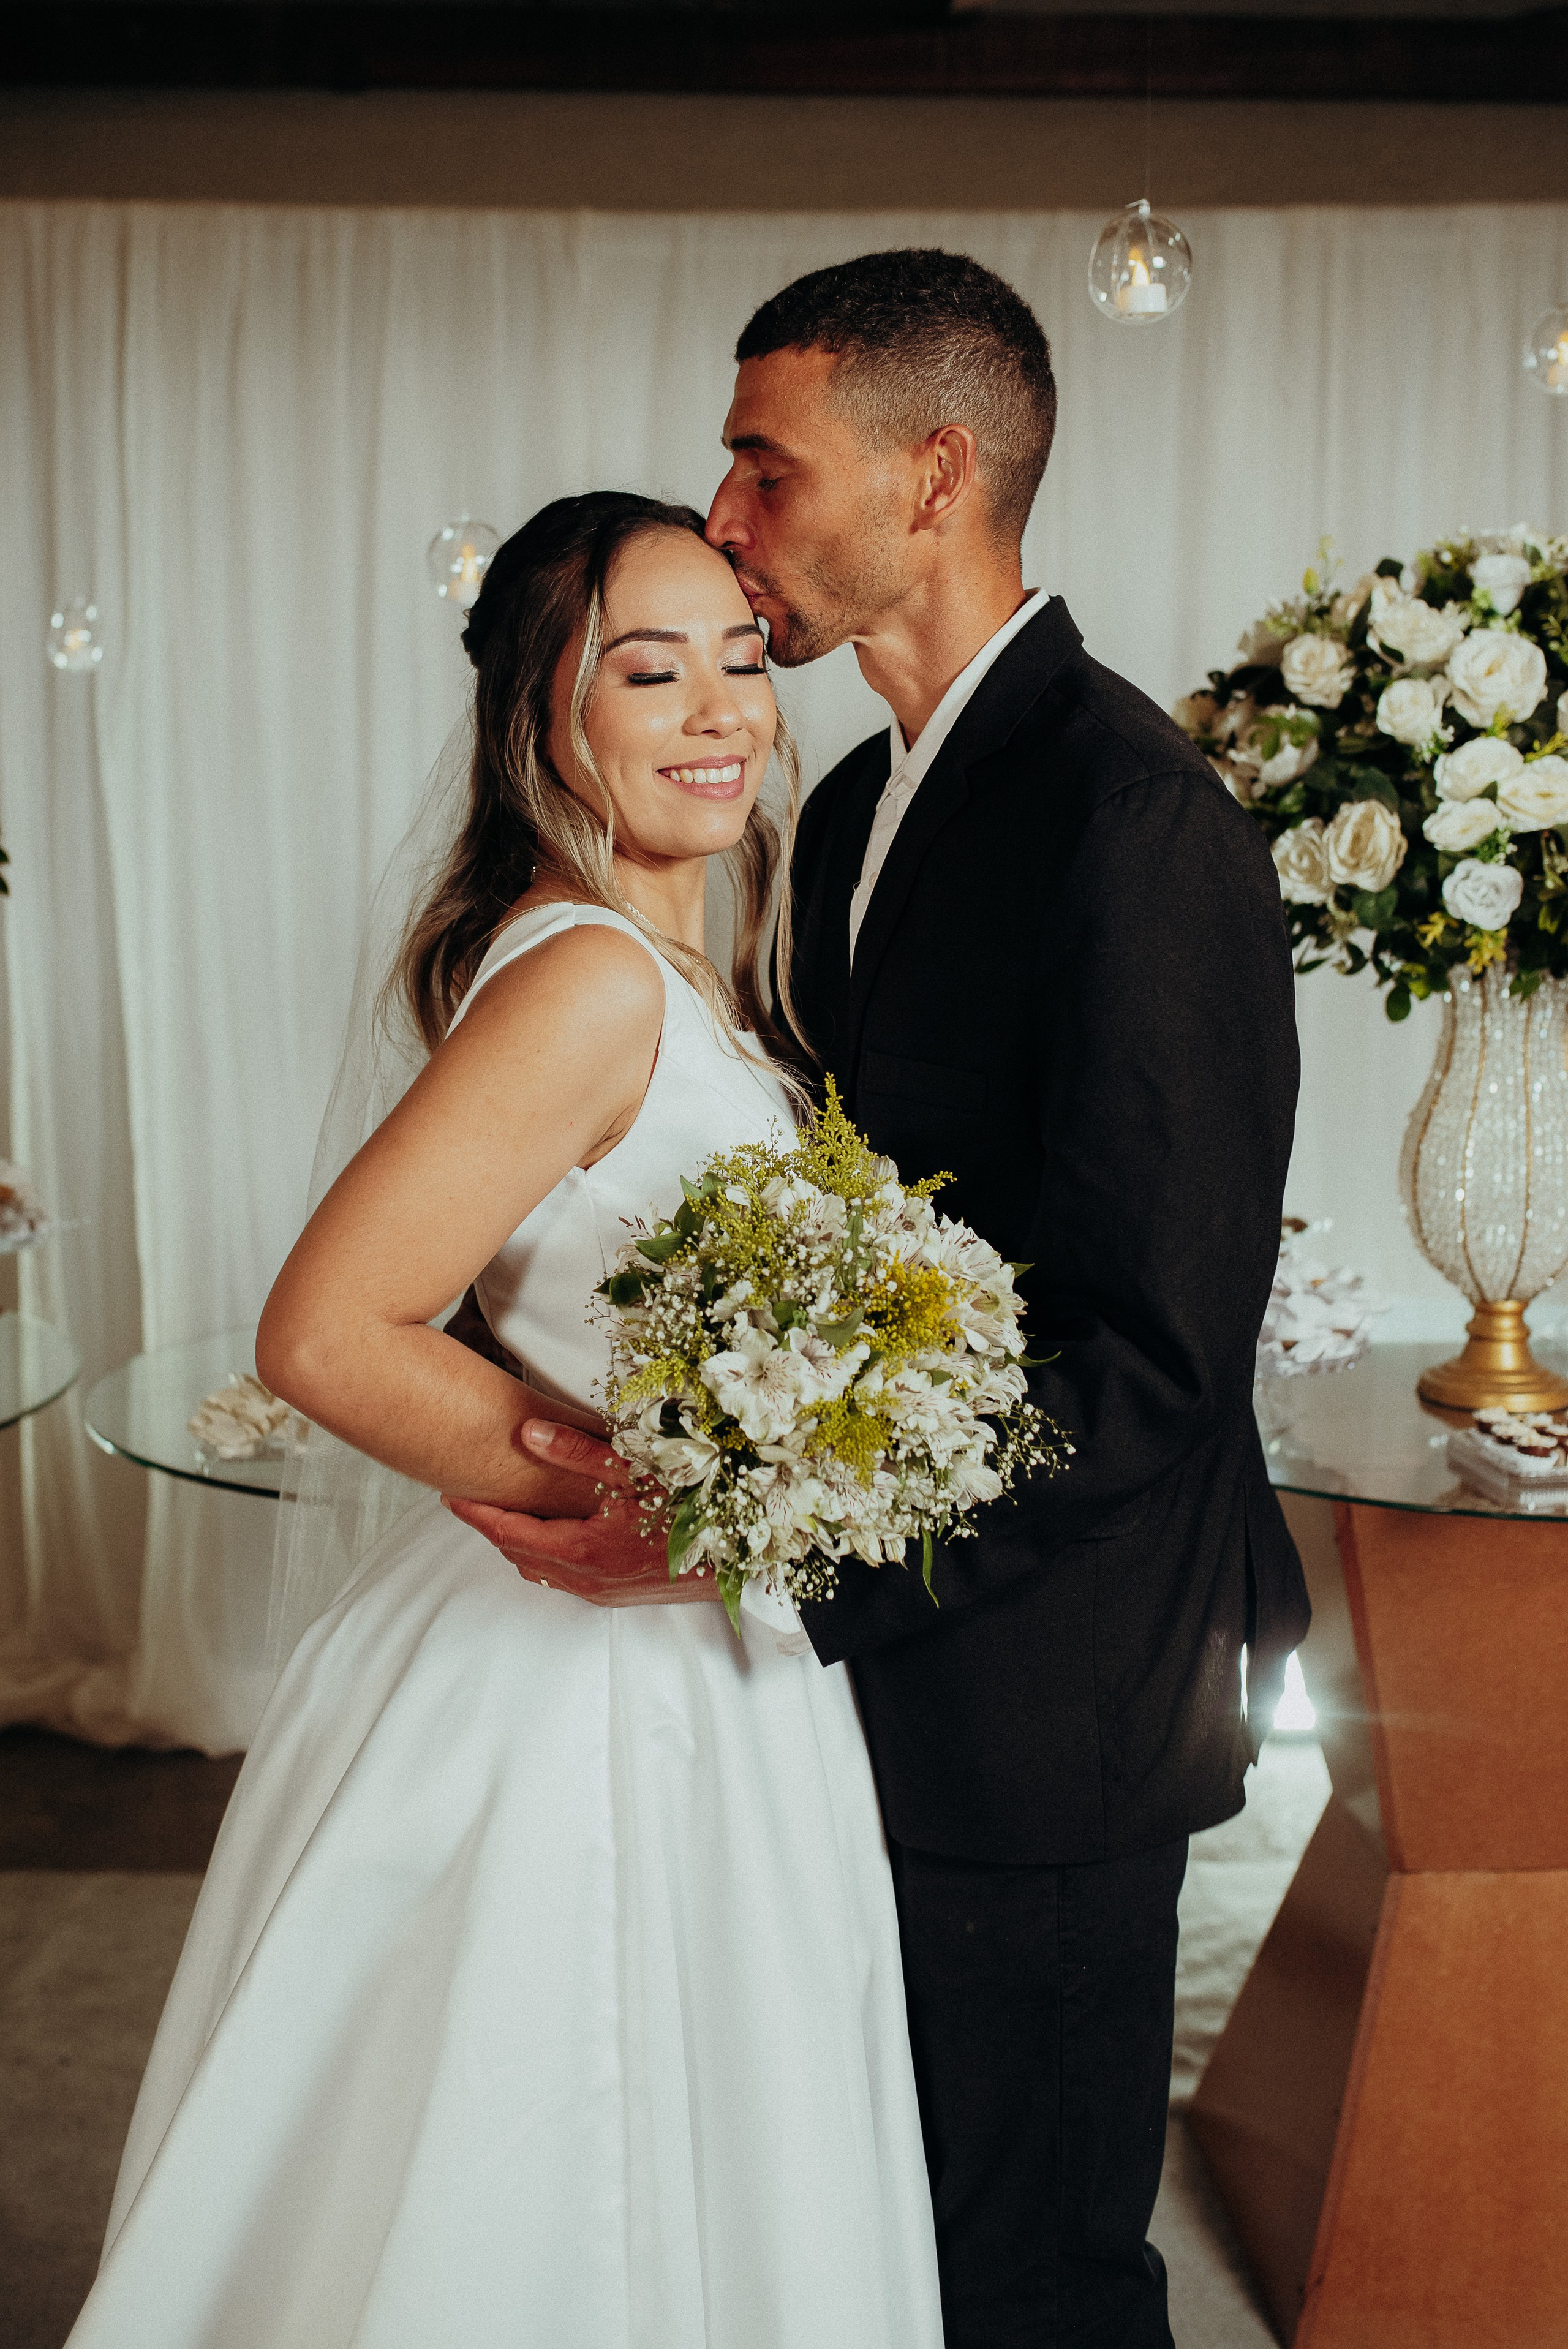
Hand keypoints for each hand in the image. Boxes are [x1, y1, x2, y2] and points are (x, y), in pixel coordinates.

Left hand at [442, 1420, 722, 1607]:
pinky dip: (547, 1556)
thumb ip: (578, 1451)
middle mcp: (586, 1578)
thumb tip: (527, 1433)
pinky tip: (554, 1536)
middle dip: (492, 1528)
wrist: (742, 1557)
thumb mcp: (636, 1470)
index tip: (450, 1496)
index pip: (509, 1532)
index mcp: (582, 1548)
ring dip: (520, 1543)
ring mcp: (603, 1591)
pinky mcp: (619, 1595)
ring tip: (505, 1514)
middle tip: (470, 1501)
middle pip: (519, 1554)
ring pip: (542, 1569)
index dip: (476, 1514)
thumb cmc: (695, 1510)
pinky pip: (566, 1577)